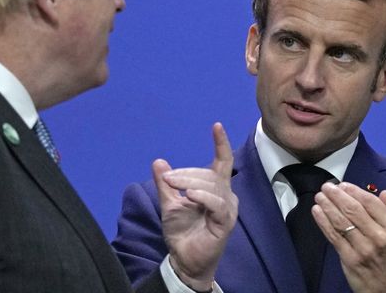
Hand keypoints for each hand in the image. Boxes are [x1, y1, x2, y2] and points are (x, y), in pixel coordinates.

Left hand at [153, 122, 237, 290]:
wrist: (183, 258)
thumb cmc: (181, 231)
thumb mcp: (169, 203)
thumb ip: (166, 184)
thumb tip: (158, 161)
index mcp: (214, 188)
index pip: (222, 162)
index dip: (221, 144)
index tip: (217, 126)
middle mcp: (225, 195)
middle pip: (210, 173)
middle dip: (186, 173)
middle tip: (167, 179)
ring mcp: (227, 209)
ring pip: (212, 186)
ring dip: (190, 182)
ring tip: (173, 185)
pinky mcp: (226, 222)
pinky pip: (217, 204)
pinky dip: (203, 197)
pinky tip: (190, 196)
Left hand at [312, 182, 385, 292]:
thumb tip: (384, 193)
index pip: (370, 203)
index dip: (354, 191)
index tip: (343, 185)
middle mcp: (379, 237)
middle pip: (353, 210)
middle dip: (337, 195)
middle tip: (327, 187)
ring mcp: (363, 248)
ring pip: (341, 221)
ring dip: (327, 206)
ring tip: (319, 196)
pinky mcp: (349, 258)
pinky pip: (333, 236)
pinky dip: (323, 221)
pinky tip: (316, 211)